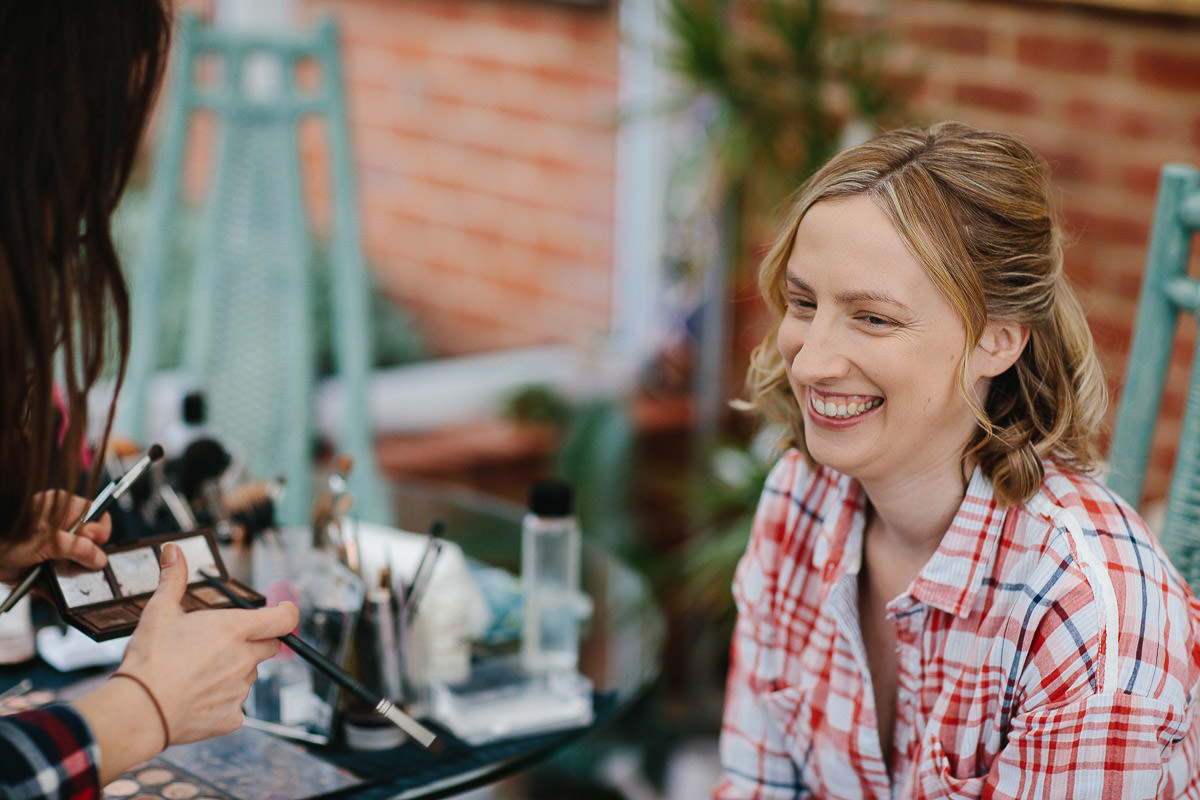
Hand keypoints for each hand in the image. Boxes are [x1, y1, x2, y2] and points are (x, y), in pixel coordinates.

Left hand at [0, 490, 109, 583]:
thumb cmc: (7, 536)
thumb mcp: (48, 539)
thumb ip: (78, 547)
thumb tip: (99, 558)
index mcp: (62, 509)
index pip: (95, 515)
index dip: (99, 530)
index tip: (96, 542)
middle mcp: (58, 527)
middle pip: (89, 543)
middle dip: (87, 557)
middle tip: (77, 562)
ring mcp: (50, 549)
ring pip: (74, 564)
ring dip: (72, 575)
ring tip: (63, 577)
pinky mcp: (40, 568)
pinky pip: (57, 580)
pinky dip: (57, 589)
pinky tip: (57, 593)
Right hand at [116, 543, 299, 744]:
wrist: (138, 711)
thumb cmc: (149, 660)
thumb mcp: (159, 611)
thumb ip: (173, 579)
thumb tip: (173, 551)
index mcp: (235, 630)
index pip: (284, 618)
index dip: (286, 613)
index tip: (281, 611)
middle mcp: (245, 659)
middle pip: (269, 646)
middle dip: (254, 642)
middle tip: (221, 645)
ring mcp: (240, 690)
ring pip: (248, 676)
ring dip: (233, 671)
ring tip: (196, 673)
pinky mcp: (231, 717)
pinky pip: (235, 706)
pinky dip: (221, 701)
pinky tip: (195, 698)